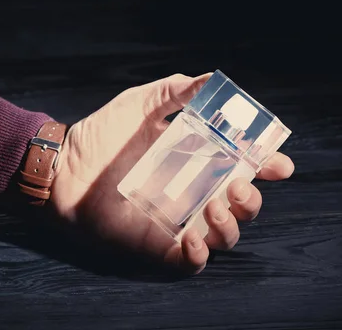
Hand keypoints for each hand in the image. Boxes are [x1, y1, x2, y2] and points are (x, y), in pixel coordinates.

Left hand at [51, 73, 293, 273]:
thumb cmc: (101, 135)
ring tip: (212, 204)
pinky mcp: (156, 244)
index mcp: (195, 160)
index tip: (278, 163)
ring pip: (224, 235)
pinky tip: (192, 238)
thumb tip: (210, 79)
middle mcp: (192, 192)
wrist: (64, 166)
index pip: (243, 167)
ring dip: (230, 225)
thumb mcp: (139, 104)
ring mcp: (176, 219)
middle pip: (241, 205)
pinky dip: (200, 256)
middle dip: (251, 199)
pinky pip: (190, 262)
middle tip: (238, 184)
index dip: (267, 166)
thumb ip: (173, 92)